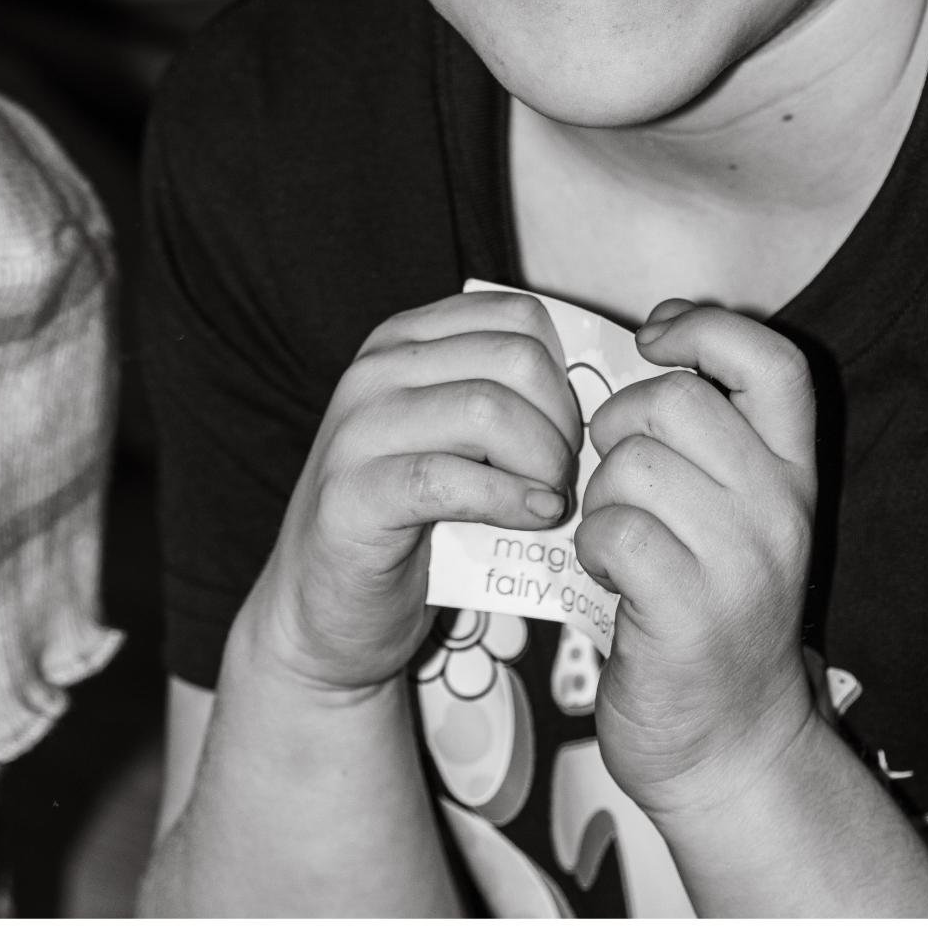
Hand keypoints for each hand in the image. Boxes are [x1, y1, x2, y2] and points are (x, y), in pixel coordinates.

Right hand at [242, 290, 581, 692]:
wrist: (326, 611)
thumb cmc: (413, 521)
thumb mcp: (459, 438)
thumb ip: (509, 399)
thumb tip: (600, 390)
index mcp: (407, 339)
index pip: (520, 316)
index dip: (567, 374)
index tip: (573, 431)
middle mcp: (376, 369)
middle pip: (516, 358)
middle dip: (562, 421)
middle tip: (565, 474)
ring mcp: (356, 428)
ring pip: (488, 409)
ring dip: (542, 461)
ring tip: (551, 499)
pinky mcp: (351, 495)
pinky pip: (449, 479)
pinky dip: (508, 500)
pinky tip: (532, 518)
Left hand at [574, 300, 818, 824]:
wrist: (732, 746)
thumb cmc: (710, 613)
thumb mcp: (735, 515)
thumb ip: (706, 441)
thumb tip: (640, 348)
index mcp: (794, 473)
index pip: (773, 361)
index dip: (705, 327)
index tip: (654, 339)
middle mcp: (780, 510)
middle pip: (677, 401)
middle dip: (617, 424)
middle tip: (614, 474)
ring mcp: (741, 564)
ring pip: (634, 465)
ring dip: (598, 494)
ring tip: (613, 535)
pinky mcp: (691, 614)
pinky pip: (615, 532)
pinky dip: (590, 546)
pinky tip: (604, 573)